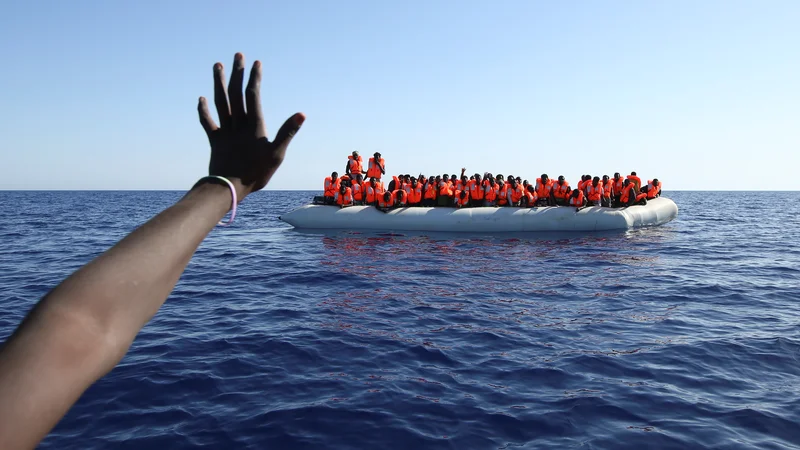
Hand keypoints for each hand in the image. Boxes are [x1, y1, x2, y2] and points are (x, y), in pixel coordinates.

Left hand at [198, 53, 304, 198]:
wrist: (229, 188)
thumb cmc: (256, 174)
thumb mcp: (277, 155)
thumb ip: (287, 132)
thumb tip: (301, 114)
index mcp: (254, 126)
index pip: (253, 96)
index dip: (254, 78)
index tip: (256, 63)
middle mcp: (238, 125)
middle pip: (235, 94)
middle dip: (237, 74)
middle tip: (238, 56)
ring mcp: (225, 131)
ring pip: (220, 102)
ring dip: (218, 83)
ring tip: (217, 65)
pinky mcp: (215, 140)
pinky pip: (208, 122)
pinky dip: (203, 110)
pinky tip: (201, 98)